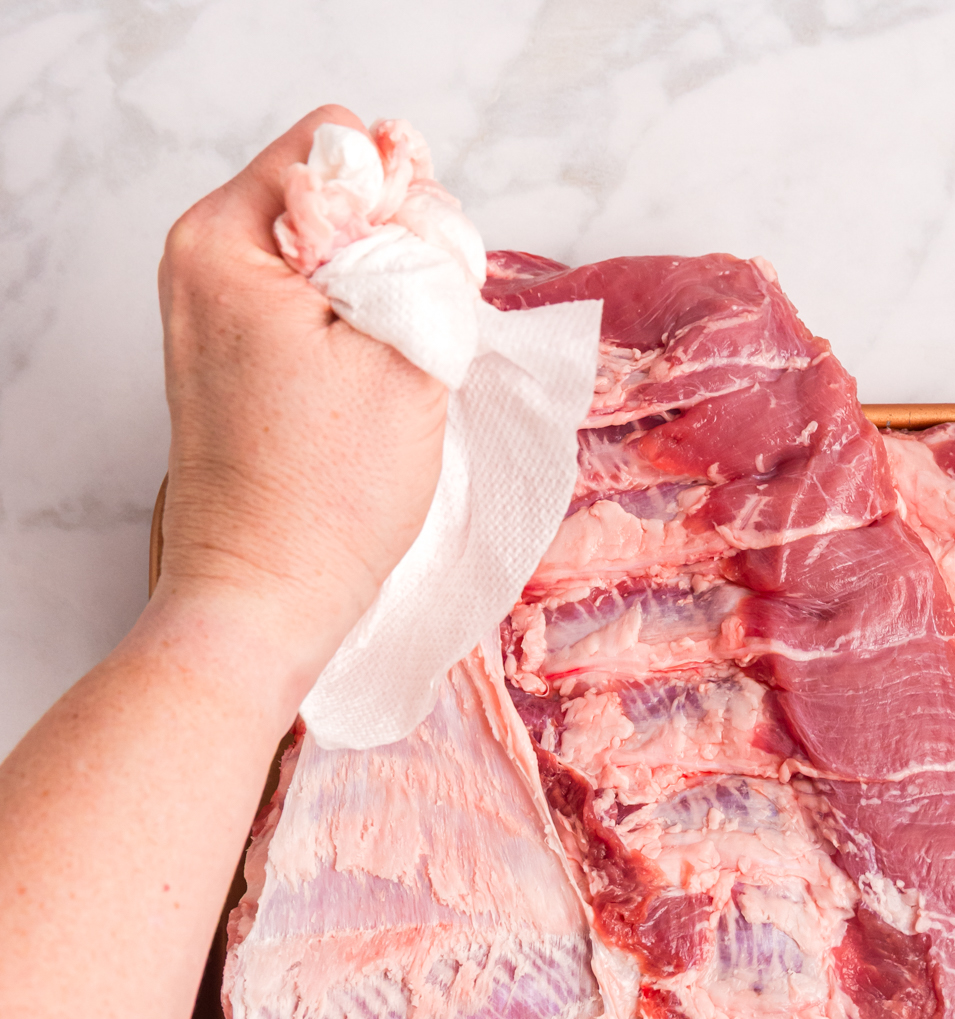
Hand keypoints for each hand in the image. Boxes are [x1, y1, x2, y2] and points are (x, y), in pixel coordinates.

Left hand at [153, 104, 446, 712]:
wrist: (266, 600)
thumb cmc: (328, 497)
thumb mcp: (406, 346)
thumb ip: (412, 242)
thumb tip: (406, 191)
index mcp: (225, 236)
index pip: (342, 143)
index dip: (403, 204)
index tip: (416, 290)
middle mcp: (198, 257)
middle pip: (329, 191)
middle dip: (388, 252)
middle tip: (401, 344)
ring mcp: (204, 308)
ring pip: (325, 252)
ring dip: (375, 299)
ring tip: (377, 380)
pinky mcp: (223, 355)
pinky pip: (304, 303)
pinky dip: (347, 335)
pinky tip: (357, 397)